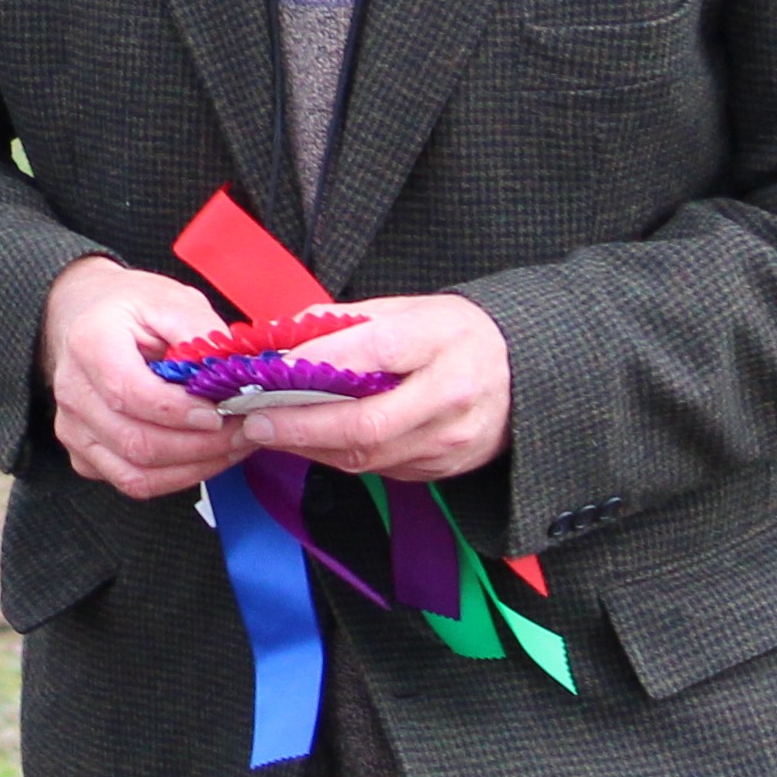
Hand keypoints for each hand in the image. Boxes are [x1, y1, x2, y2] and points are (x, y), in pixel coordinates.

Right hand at [41, 256, 249, 499]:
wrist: (87, 313)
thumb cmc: (132, 307)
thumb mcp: (170, 300)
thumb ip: (200, 333)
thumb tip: (236, 376)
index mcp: (89, 343)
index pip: (131, 393)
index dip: (181, 413)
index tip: (222, 411)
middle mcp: (72, 391)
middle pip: (137, 442)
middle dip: (201, 446)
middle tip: (244, 431)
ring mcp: (72, 428)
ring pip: (136, 474)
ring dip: (194, 468)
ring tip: (232, 446)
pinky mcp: (83, 454)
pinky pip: (132, 483)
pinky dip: (176, 478)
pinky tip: (204, 456)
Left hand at [236, 294, 512, 483]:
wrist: (522, 371)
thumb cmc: (451, 332)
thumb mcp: (404, 307)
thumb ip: (342, 323)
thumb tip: (278, 340)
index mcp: (438, 340)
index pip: (370, 354)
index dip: (313, 366)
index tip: (266, 371)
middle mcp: (450, 396)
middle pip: (366, 423)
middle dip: (300, 426)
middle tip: (254, 421)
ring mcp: (451, 440)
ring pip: (369, 455)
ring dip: (311, 447)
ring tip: (268, 432)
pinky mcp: (447, 469)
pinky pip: (382, 469)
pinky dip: (338, 456)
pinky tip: (309, 442)